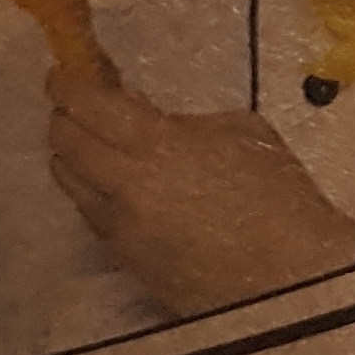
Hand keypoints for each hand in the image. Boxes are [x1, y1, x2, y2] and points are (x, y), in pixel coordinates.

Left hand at [48, 68, 354, 318]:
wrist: (292, 280)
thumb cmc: (280, 197)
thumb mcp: (241, 133)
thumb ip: (183, 120)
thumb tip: (140, 110)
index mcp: (156, 146)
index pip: (87, 106)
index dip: (67, 84)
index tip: (62, 74)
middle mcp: (124, 187)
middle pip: (64, 143)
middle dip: (64, 118)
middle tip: (79, 107)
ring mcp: (121, 230)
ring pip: (71, 184)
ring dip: (76, 159)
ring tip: (99, 147)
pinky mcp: (127, 264)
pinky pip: (93, 218)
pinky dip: (96, 195)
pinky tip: (121, 190)